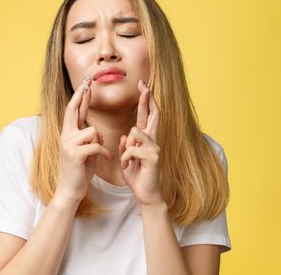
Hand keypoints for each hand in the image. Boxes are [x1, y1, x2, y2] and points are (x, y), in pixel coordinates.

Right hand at [55, 77, 113, 204]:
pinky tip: (108, 158)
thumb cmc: (80, 171)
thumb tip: (96, 131)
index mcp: (68, 135)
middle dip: (82, 96)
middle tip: (88, 83)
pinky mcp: (74, 154)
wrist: (71, 190)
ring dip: (100, 142)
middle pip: (73, 111)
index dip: (80, 98)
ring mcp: (68, 144)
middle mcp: (65, 136)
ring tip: (102, 154)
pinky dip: (104, 152)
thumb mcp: (86, 152)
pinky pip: (96, 145)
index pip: (73, 112)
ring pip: (92, 131)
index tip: (86, 85)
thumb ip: (89, 139)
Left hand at [118, 80, 162, 205]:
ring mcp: (155, 147)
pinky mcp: (153, 157)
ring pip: (135, 132)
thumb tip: (125, 135)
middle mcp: (153, 140)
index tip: (143, 85)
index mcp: (146, 139)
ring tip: (128, 161)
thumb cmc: (136, 175)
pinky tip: (129, 166)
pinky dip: (126, 158)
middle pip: (153, 114)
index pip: (148, 115)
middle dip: (148, 100)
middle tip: (145, 86)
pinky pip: (132, 149)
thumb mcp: (126, 157)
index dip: (146, 100)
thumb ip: (126, 145)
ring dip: (126, 147)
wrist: (145, 194)